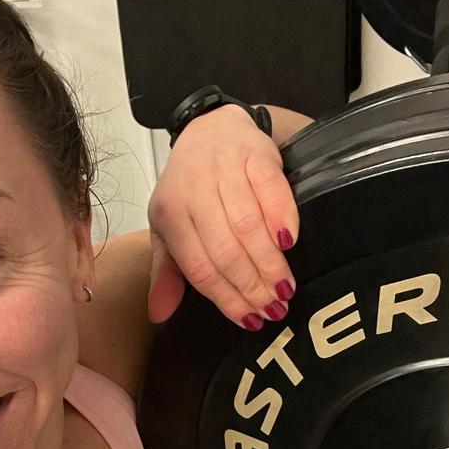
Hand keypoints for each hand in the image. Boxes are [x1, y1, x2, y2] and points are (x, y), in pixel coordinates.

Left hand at [147, 105, 298, 330]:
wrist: (211, 128)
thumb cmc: (190, 188)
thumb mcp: (169, 228)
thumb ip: (167, 273)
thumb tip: (158, 314)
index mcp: (170, 214)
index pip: (200, 268)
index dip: (227, 298)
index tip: (249, 320)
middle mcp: (194, 190)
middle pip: (226, 251)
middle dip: (252, 286)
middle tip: (274, 309)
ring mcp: (225, 170)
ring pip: (249, 225)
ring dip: (270, 263)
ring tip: (285, 288)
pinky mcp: (256, 154)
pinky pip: (272, 191)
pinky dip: (283, 218)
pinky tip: (290, 244)